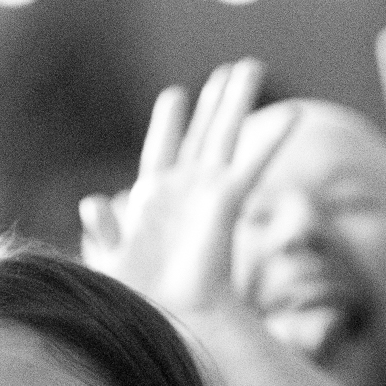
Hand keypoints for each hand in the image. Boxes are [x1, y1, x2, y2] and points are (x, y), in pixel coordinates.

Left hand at [79, 59, 294, 319]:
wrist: (172, 318)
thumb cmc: (140, 299)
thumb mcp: (111, 261)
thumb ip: (105, 230)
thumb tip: (92, 200)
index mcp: (154, 200)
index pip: (162, 150)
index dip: (169, 123)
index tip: (176, 96)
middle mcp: (186, 190)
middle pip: (204, 134)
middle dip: (218, 101)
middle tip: (235, 69)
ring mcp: (208, 192)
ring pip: (226, 136)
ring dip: (238, 101)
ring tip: (252, 67)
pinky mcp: (227, 201)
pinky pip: (251, 163)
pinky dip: (271, 140)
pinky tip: (292, 112)